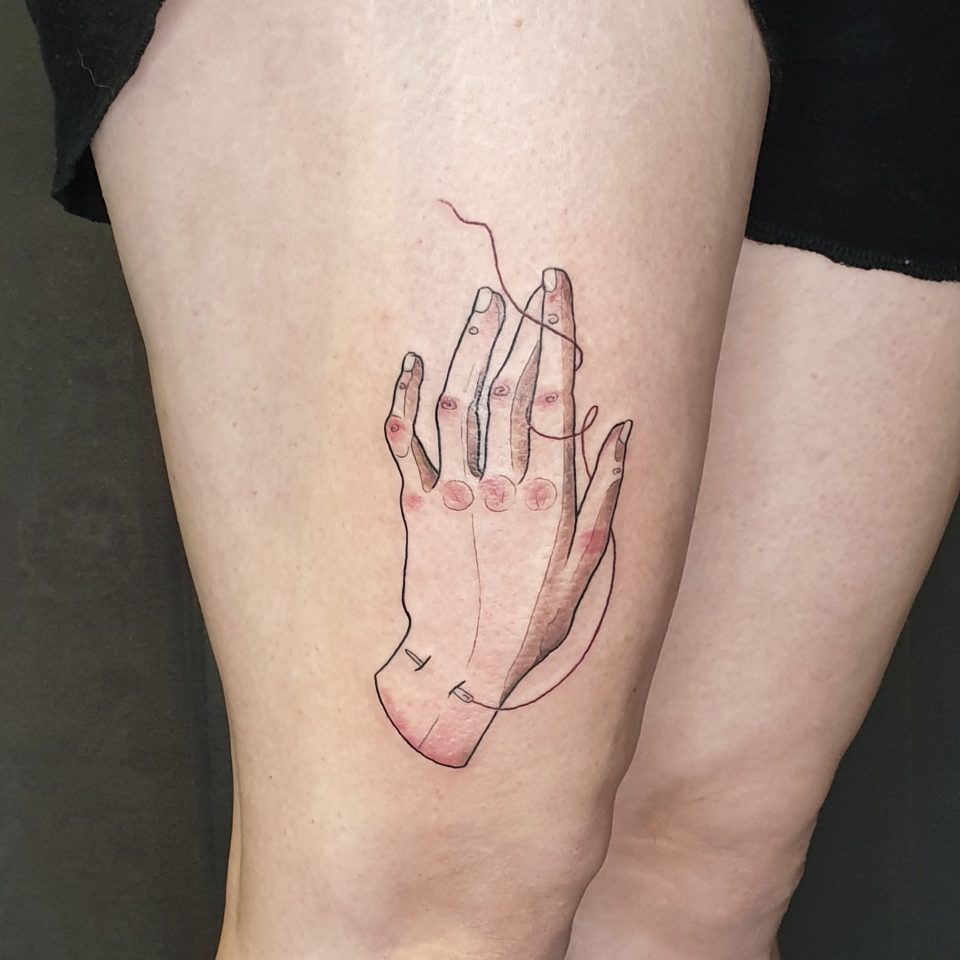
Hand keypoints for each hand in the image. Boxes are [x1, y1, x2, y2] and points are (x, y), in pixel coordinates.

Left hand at [377, 268, 630, 767]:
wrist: (462, 669)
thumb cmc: (534, 623)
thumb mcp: (588, 567)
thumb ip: (605, 495)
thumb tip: (620, 428)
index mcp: (550, 497)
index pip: (555, 399)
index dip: (557, 338)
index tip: (558, 290)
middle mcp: (501, 486)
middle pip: (506, 389)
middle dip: (519, 327)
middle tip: (525, 281)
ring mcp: (453, 494)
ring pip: (458, 403)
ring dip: (468, 347)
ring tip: (482, 301)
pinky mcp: (415, 507)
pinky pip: (405, 442)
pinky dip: (406, 399)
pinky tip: (411, 361)